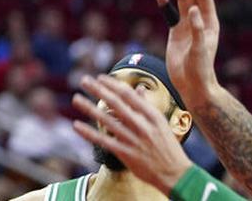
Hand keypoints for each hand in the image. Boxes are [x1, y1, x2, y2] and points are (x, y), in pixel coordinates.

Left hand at [73, 75, 193, 194]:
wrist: (176, 174)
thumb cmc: (168, 147)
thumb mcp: (161, 123)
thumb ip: (147, 106)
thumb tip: (140, 87)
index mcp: (152, 116)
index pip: (128, 95)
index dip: (112, 84)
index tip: (99, 77)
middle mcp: (142, 126)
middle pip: (116, 103)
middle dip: (98, 90)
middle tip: (84, 80)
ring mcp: (133, 140)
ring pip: (107, 120)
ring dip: (89, 108)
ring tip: (76, 99)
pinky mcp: (126, 154)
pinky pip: (104, 141)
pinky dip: (89, 133)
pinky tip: (76, 125)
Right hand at [159, 0, 220, 106]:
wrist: (192, 85)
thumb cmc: (199, 69)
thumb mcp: (199, 49)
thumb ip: (197, 29)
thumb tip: (191, 9)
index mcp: (209, 24)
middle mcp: (199, 22)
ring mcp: (187, 26)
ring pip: (181, 1)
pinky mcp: (176, 33)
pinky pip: (170, 13)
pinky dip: (165, 2)